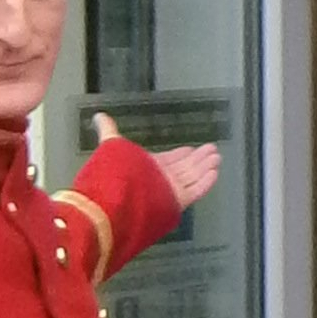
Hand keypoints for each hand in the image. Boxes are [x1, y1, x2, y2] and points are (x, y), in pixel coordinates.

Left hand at [96, 113, 220, 209]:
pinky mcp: (177, 200)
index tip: (190, 148)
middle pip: (184, 167)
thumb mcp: (112, 146)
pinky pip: (195, 190)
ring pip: (192, 176)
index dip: (180, 154)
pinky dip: (205, 182)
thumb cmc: (115, 174)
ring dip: (205, 166)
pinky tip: (214, 172)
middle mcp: (159, 179)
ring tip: (217, 157)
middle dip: (198, 158)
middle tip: (212, 149)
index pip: (168, 159)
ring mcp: (169, 190)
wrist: (117, 202)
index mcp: (147, 167)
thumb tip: (99, 115)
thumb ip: (109, 131)